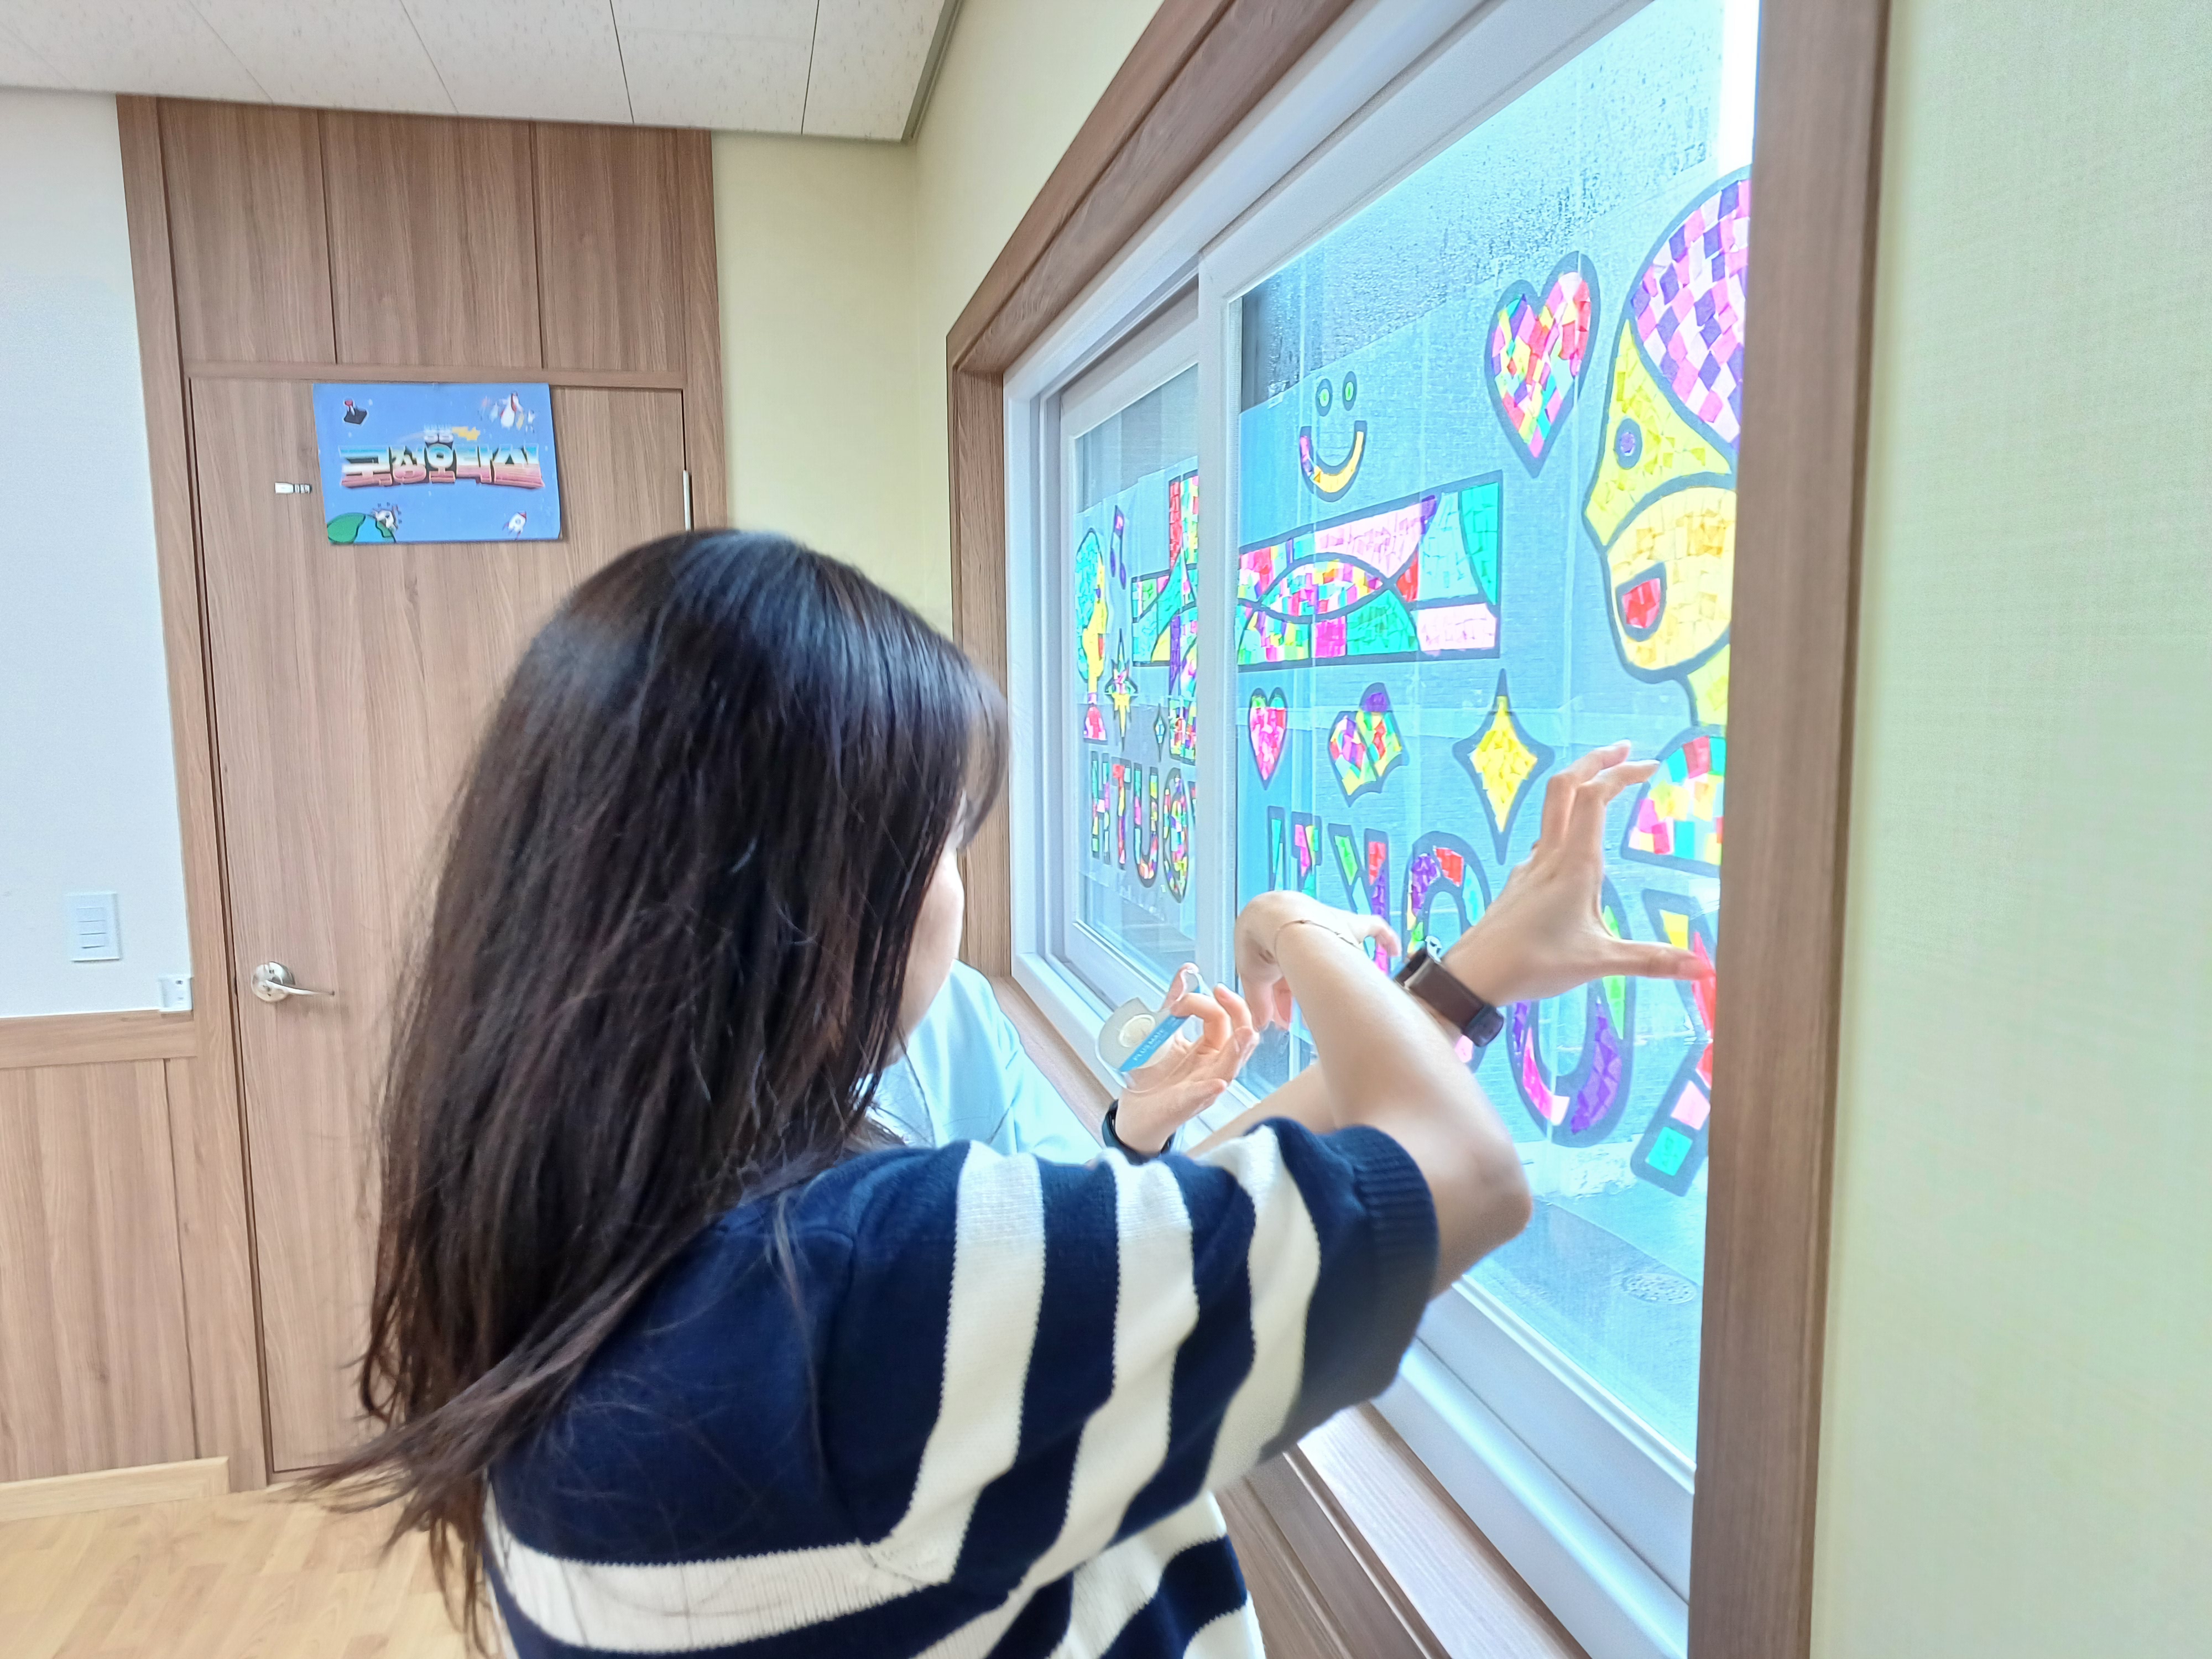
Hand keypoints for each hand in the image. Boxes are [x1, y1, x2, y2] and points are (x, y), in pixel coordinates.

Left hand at [1116, 967, 1261, 1152]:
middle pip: (1240, 1038)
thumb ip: (1174, 1003)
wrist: (1133, 1108)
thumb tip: (1188, 971)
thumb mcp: (1162, 1032)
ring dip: (1237, 1049)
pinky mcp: (1186, 1104)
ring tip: (1245, 1034)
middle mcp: (1213, 1066)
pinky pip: (1202, 1096)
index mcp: (1210, 1048)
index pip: (1221, 1018)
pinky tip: (1217, 1083)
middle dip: (1238, 1013)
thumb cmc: (1153, 1074)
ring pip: (1230, 1066)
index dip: (1202, 1002)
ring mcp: (1203, 1086)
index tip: (1175, 1002)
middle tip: (1223, 992)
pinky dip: (1210, 1089)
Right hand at [1233, 892, 1401, 1030]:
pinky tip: (1395, 950)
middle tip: (1303, 1020)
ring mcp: (1327, 929)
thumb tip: (1261, 1024)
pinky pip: (1373, 927)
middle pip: (1305, 967)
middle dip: (1302, 991)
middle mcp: (1303, 936)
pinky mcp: (1349, 924)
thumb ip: (1259, 1001)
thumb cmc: (1261, 943)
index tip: (1282, 1020)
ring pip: (1333, 956)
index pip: (1280, 978)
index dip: (1279, 1001)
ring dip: (1330, 979)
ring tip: (1336, 1005)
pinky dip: (1385, 937)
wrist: (1277, 916)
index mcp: (1276, 945)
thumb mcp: (1253, 976)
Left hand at [1444, 741, 1709, 1005]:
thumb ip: (1652, 961)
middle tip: (1624, 748)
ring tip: (1605, 783)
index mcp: (1574, 864)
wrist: (1473, 974)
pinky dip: (1566, 819)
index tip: (1652, 765)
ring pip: (1552, 807)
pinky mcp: (1521, 880)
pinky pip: (1545, 837)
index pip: (1596, 797)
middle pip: (1566, 785)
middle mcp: (1550, 855)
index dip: (1622, 774)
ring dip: (1578, 786)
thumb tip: (1704, 969)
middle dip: (1595, 760)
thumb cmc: (1533, 964)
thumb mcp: (1599, 962)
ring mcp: (1532, 865)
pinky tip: (1576, 840)